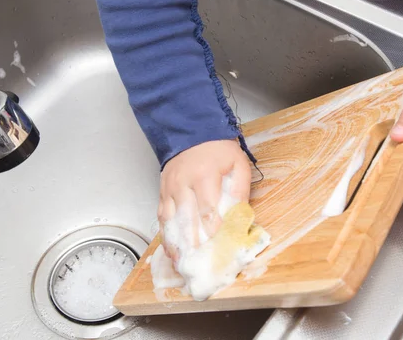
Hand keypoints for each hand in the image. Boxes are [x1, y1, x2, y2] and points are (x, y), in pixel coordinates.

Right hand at [157, 139, 251, 262]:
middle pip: (186, 220)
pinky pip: (162, 220)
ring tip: (184, 266)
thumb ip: (239, 190)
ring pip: (171, 222)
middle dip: (193, 245)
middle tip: (200, 266)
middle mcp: (182, 184)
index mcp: (203, 175)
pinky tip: (173, 253)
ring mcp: (170, 191)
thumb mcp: (237, 164)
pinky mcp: (163, 195)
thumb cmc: (218, 151)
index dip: (212, 231)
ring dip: (177, 246)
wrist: (191, 134)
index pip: (207, 208)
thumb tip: (240, 217)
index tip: (218, 249)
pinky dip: (167, 238)